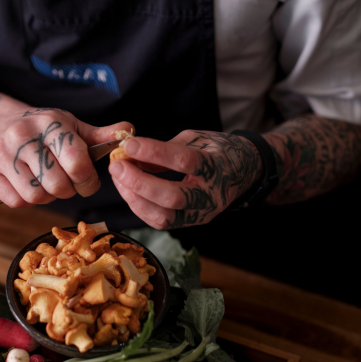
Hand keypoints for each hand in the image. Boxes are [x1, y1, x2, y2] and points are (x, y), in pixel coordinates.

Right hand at [0, 108, 133, 207]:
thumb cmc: (44, 131)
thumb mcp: (72, 127)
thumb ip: (101, 135)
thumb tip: (129, 131)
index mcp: (50, 123)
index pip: (77, 164)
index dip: (88, 181)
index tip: (87, 181)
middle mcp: (22, 135)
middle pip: (57, 185)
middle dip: (68, 190)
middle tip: (67, 183)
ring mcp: (2, 152)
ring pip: (36, 196)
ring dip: (48, 196)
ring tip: (47, 182)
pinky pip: (17, 202)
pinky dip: (27, 200)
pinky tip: (28, 185)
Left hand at [108, 130, 263, 228]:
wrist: (243, 172)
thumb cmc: (217, 150)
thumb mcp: (197, 138)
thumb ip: (166, 147)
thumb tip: (132, 154)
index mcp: (216, 166)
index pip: (184, 161)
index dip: (154, 153)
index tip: (129, 144)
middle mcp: (210, 195)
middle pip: (172, 197)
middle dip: (139, 182)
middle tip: (117, 166)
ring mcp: (202, 213)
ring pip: (164, 217)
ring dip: (135, 198)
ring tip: (118, 178)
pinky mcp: (191, 223)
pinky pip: (161, 222)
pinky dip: (140, 208)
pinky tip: (128, 191)